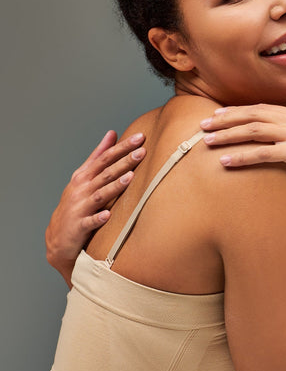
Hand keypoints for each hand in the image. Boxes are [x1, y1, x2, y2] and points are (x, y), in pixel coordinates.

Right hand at [46, 131, 145, 280]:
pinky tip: (108, 215)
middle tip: (142, 151)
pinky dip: (98, 218)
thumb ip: (98, 156)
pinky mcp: (79, 227)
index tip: (140, 137)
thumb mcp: (83, 177)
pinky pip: (90, 222)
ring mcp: (79, 208)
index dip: (122, 147)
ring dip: (115, 186)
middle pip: (105, 173)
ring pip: (100, 195)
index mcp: (83, 177)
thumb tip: (112, 133)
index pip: (104, 158)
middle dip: (123, 162)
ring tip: (131, 177)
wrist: (58, 237)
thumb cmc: (76, 202)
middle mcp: (81, 190)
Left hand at [200, 105, 285, 215]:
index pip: (264, 107)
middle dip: (226, 119)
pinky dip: (242, 156)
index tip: (218, 116)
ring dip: (228, 135)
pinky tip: (226, 161)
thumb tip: (269, 138)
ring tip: (208, 142)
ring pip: (255, 130)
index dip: (238, 111)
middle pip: (256, 114)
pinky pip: (263, 152)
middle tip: (204, 126)